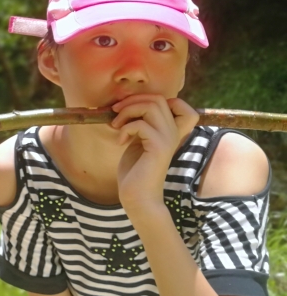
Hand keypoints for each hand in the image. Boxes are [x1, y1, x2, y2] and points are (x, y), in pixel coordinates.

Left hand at [110, 95, 197, 210]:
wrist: (137, 196)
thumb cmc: (135, 170)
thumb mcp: (137, 142)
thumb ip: (140, 124)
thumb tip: (128, 105)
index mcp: (170, 130)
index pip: (178, 103)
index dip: (155, 98)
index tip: (133, 108)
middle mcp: (173, 132)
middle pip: (158, 99)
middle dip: (133, 101)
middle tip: (116, 112)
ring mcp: (168, 138)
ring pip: (151, 106)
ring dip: (128, 111)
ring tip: (116, 125)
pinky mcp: (158, 147)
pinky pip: (141, 124)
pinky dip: (125, 129)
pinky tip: (120, 142)